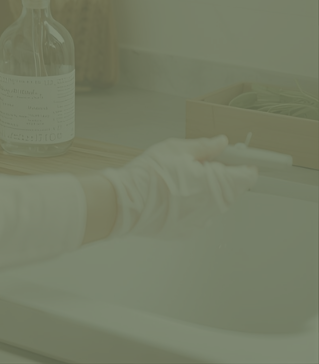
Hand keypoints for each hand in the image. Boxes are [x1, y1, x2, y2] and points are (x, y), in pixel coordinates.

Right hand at [100, 135, 258, 239]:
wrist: (128, 202)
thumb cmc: (152, 172)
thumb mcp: (176, 149)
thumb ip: (204, 147)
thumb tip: (222, 143)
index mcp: (217, 184)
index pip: (245, 177)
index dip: (246, 166)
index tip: (243, 159)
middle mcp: (215, 207)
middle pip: (230, 190)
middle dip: (221, 176)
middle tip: (200, 164)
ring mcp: (202, 222)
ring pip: (214, 203)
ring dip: (207, 190)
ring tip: (181, 179)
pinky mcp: (188, 231)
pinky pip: (199, 214)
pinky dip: (193, 203)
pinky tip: (174, 195)